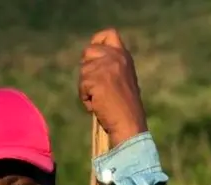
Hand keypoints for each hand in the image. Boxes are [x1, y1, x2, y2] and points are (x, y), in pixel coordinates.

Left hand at [78, 28, 147, 146]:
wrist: (129, 124)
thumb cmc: (126, 107)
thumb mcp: (124, 79)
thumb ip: (111, 66)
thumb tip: (90, 62)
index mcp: (125, 57)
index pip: (109, 34)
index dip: (97, 42)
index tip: (94, 57)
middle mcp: (116, 58)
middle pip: (89, 51)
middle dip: (88, 68)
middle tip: (97, 85)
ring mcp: (106, 68)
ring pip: (83, 71)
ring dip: (87, 87)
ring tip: (101, 99)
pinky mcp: (96, 80)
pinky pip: (81, 87)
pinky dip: (86, 99)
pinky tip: (97, 105)